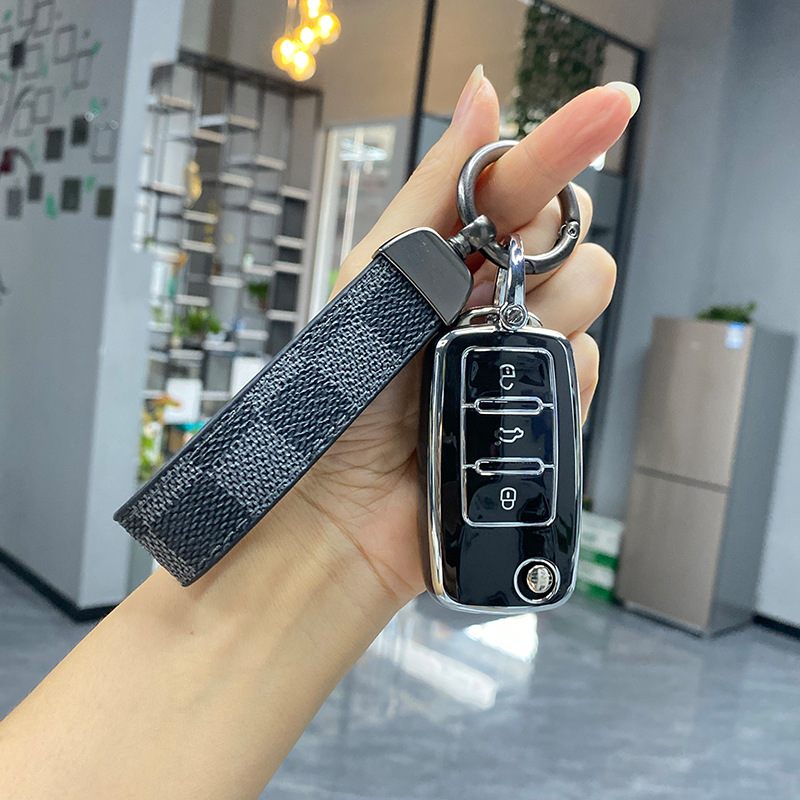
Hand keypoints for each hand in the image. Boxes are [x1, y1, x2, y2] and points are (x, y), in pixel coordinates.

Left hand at [293, 70, 636, 605]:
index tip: (611, 106)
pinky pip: (585, 367)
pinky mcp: (544, 405)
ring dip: (540, 320)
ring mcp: (522, 352)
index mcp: (453, 259)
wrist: (347, 507)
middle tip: (481, 298)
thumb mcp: (375, 278)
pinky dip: (550, 376)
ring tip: (478, 358)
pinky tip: (503, 396)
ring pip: (587, 300)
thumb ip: (432, 191)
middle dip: (537, 258)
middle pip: (568, 240)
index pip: (523, 184)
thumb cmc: (345, 397)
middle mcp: (495, 299)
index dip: (564, 143)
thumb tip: (481, 93)